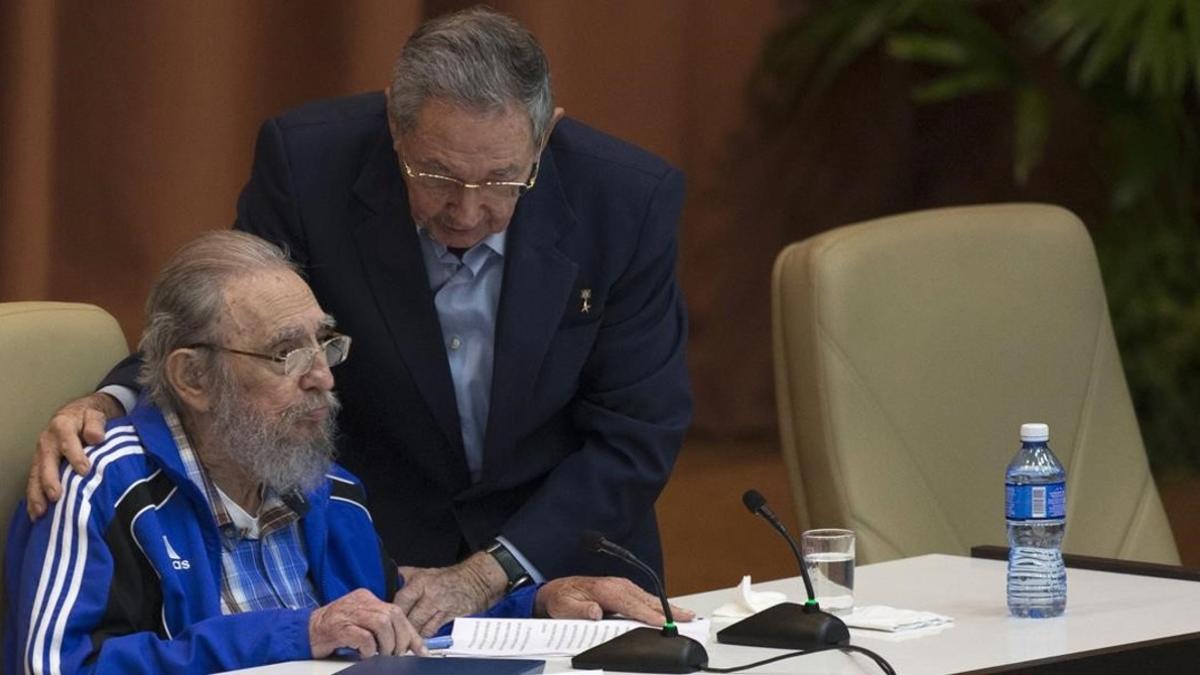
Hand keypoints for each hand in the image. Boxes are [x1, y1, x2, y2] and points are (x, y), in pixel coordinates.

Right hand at [26, 392, 122, 518]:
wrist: (75, 415)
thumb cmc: (87, 418)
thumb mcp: (94, 415)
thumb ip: (95, 424)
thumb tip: (96, 437)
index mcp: (62, 427)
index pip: (67, 442)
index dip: (76, 456)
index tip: (84, 471)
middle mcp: (47, 441)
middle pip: (46, 462)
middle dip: (50, 480)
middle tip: (56, 497)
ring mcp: (40, 455)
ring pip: (36, 476)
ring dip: (37, 494)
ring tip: (41, 512)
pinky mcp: (38, 466)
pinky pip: (33, 483)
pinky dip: (34, 499)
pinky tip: (36, 514)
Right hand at [309, 588, 425, 657]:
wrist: (304, 632)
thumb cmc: (333, 630)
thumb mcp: (360, 623)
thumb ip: (380, 628)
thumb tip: (405, 643)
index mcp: (366, 598)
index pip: (397, 612)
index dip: (410, 632)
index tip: (420, 649)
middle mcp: (359, 602)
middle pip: (393, 615)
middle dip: (401, 638)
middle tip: (397, 653)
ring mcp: (348, 613)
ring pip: (382, 623)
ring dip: (387, 644)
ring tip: (382, 654)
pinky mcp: (339, 627)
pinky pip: (363, 637)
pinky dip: (369, 649)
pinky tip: (365, 654)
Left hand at [392, 552, 505, 636]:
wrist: (476, 580)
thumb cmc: (448, 577)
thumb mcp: (423, 572)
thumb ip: (404, 578)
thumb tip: (384, 585)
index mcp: (420, 581)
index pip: (399, 600)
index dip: (391, 611)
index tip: (387, 618)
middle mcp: (429, 593)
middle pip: (407, 616)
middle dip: (400, 625)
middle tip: (393, 632)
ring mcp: (440, 606)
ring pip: (418, 626)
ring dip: (411, 633)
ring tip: (405, 637)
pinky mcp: (449, 616)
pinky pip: (431, 630)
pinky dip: (424, 634)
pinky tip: (420, 636)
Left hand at [535, 576, 695, 625]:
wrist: (559, 590)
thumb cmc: (563, 599)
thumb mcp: (565, 607)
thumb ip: (580, 611)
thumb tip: (595, 612)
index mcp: (606, 590)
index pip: (632, 605)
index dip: (649, 615)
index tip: (663, 623)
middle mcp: (617, 586)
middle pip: (647, 600)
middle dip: (668, 610)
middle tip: (688, 618)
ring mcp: (623, 587)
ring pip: (649, 599)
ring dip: (668, 607)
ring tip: (687, 615)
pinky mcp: (624, 590)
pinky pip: (645, 599)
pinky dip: (659, 605)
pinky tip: (669, 612)